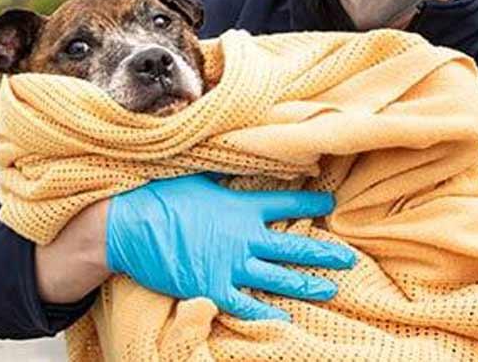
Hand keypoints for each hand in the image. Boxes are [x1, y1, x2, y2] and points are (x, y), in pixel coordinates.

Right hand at [105, 174, 356, 320]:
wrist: (128, 224)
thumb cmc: (160, 194)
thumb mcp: (199, 176)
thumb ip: (227, 175)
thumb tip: (243, 156)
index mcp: (242, 207)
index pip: (288, 204)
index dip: (313, 205)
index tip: (331, 205)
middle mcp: (243, 238)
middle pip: (293, 246)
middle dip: (325, 253)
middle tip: (349, 258)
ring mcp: (229, 266)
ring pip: (278, 278)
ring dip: (307, 284)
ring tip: (331, 288)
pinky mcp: (211, 289)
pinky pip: (245, 305)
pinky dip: (266, 314)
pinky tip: (286, 320)